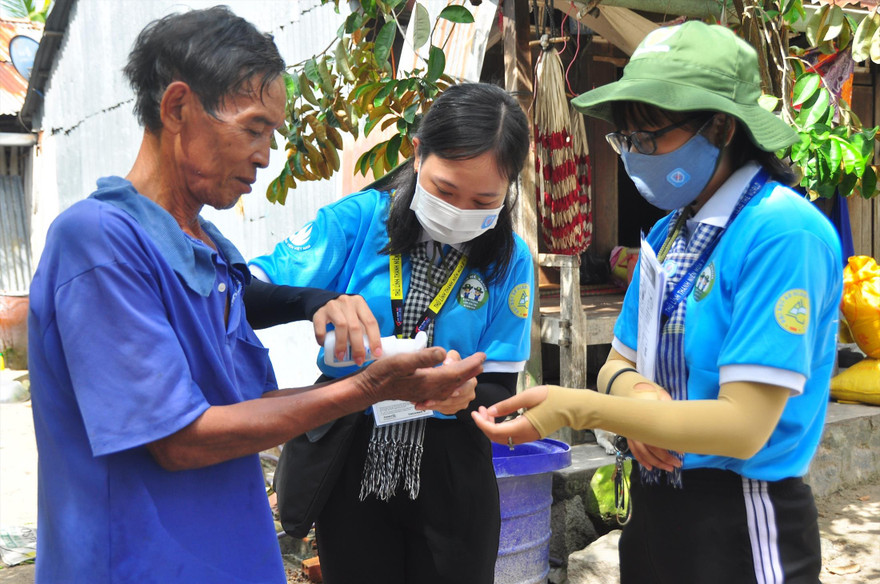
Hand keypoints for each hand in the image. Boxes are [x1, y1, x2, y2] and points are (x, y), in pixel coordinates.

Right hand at [312, 295, 380, 365]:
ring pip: (341, 326)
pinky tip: (325, 345)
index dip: (375, 339)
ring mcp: (332, 306)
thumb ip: (362, 329)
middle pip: (355, 326)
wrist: (322, 301)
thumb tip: (370, 352)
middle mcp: (347, 302)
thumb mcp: (355, 315)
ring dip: (342, 345)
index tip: (376, 353)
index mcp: (360, 303)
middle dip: (358, 347)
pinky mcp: (319, 313)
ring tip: (341, 357)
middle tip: (358, 360)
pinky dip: (323, 339)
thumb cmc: (344, 313)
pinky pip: (321, 329)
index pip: (371, 322)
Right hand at [356, 348, 484, 403]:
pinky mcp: (422, 395)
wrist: (370, 388)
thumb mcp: (402, 360)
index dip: (471, 364)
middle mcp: (432, 391)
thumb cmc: (383, 373)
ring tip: (470, 368)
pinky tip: (453, 381)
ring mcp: (427, 394)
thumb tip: (444, 353)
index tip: (482, 355)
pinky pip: (444, 392)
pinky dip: (453, 385)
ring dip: (464, 378)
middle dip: (471, 371)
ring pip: (453, 388)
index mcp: (429, 381)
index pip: (457, 373)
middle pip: (459, 383)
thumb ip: (424, 357)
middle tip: (479, 360)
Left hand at [413, 350, 476, 414]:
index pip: (466, 387)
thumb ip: (452, 358)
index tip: (450, 392)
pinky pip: (441, 410)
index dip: (458, 390)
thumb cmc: (452, 367)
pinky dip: (431, 407)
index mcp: (471, 382)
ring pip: (447, 406)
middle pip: (454, 400)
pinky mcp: (452, 408)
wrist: (450, 378)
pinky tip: (421, 404)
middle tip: (428, 401)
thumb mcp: (454, 358)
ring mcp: (461, 403)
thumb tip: (448, 362)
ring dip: (433, 405)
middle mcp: (468, 394)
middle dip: (440, 400)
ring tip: (421, 402)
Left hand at [469, 386, 548, 444]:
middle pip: (496, 437)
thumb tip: (490, 412)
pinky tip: (498, 416)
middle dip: (484, 425)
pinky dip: (500, 428)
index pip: (494, 432)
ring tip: (487, 412)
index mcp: (522, 427)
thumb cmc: (551, 398)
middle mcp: (524, 436)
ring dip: (491, 427)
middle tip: (480, 410)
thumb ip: (508, 405)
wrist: (571, 407)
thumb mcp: (528, 396)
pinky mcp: (530, 435)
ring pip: (503, 438)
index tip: (474, 413)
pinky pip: (510, 436)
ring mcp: (527, 437)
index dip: (481, 424)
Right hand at [626, 386, 681, 471]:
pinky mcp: (630, 438)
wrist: (631, 396)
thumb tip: (678, 415)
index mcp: (646, 420)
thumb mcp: (658, 398)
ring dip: (656, 463)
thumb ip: (667, 404)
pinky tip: (650, 467)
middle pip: (651, 449)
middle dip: (665, 459)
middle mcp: (638, 430)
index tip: (681, 452)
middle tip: (677, 464)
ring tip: (668, 468)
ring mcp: (633, 435)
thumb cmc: (647, 398)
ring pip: (643, 453)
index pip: (658, 438)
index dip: (669, 447)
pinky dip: (642, 461)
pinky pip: (635, 452)